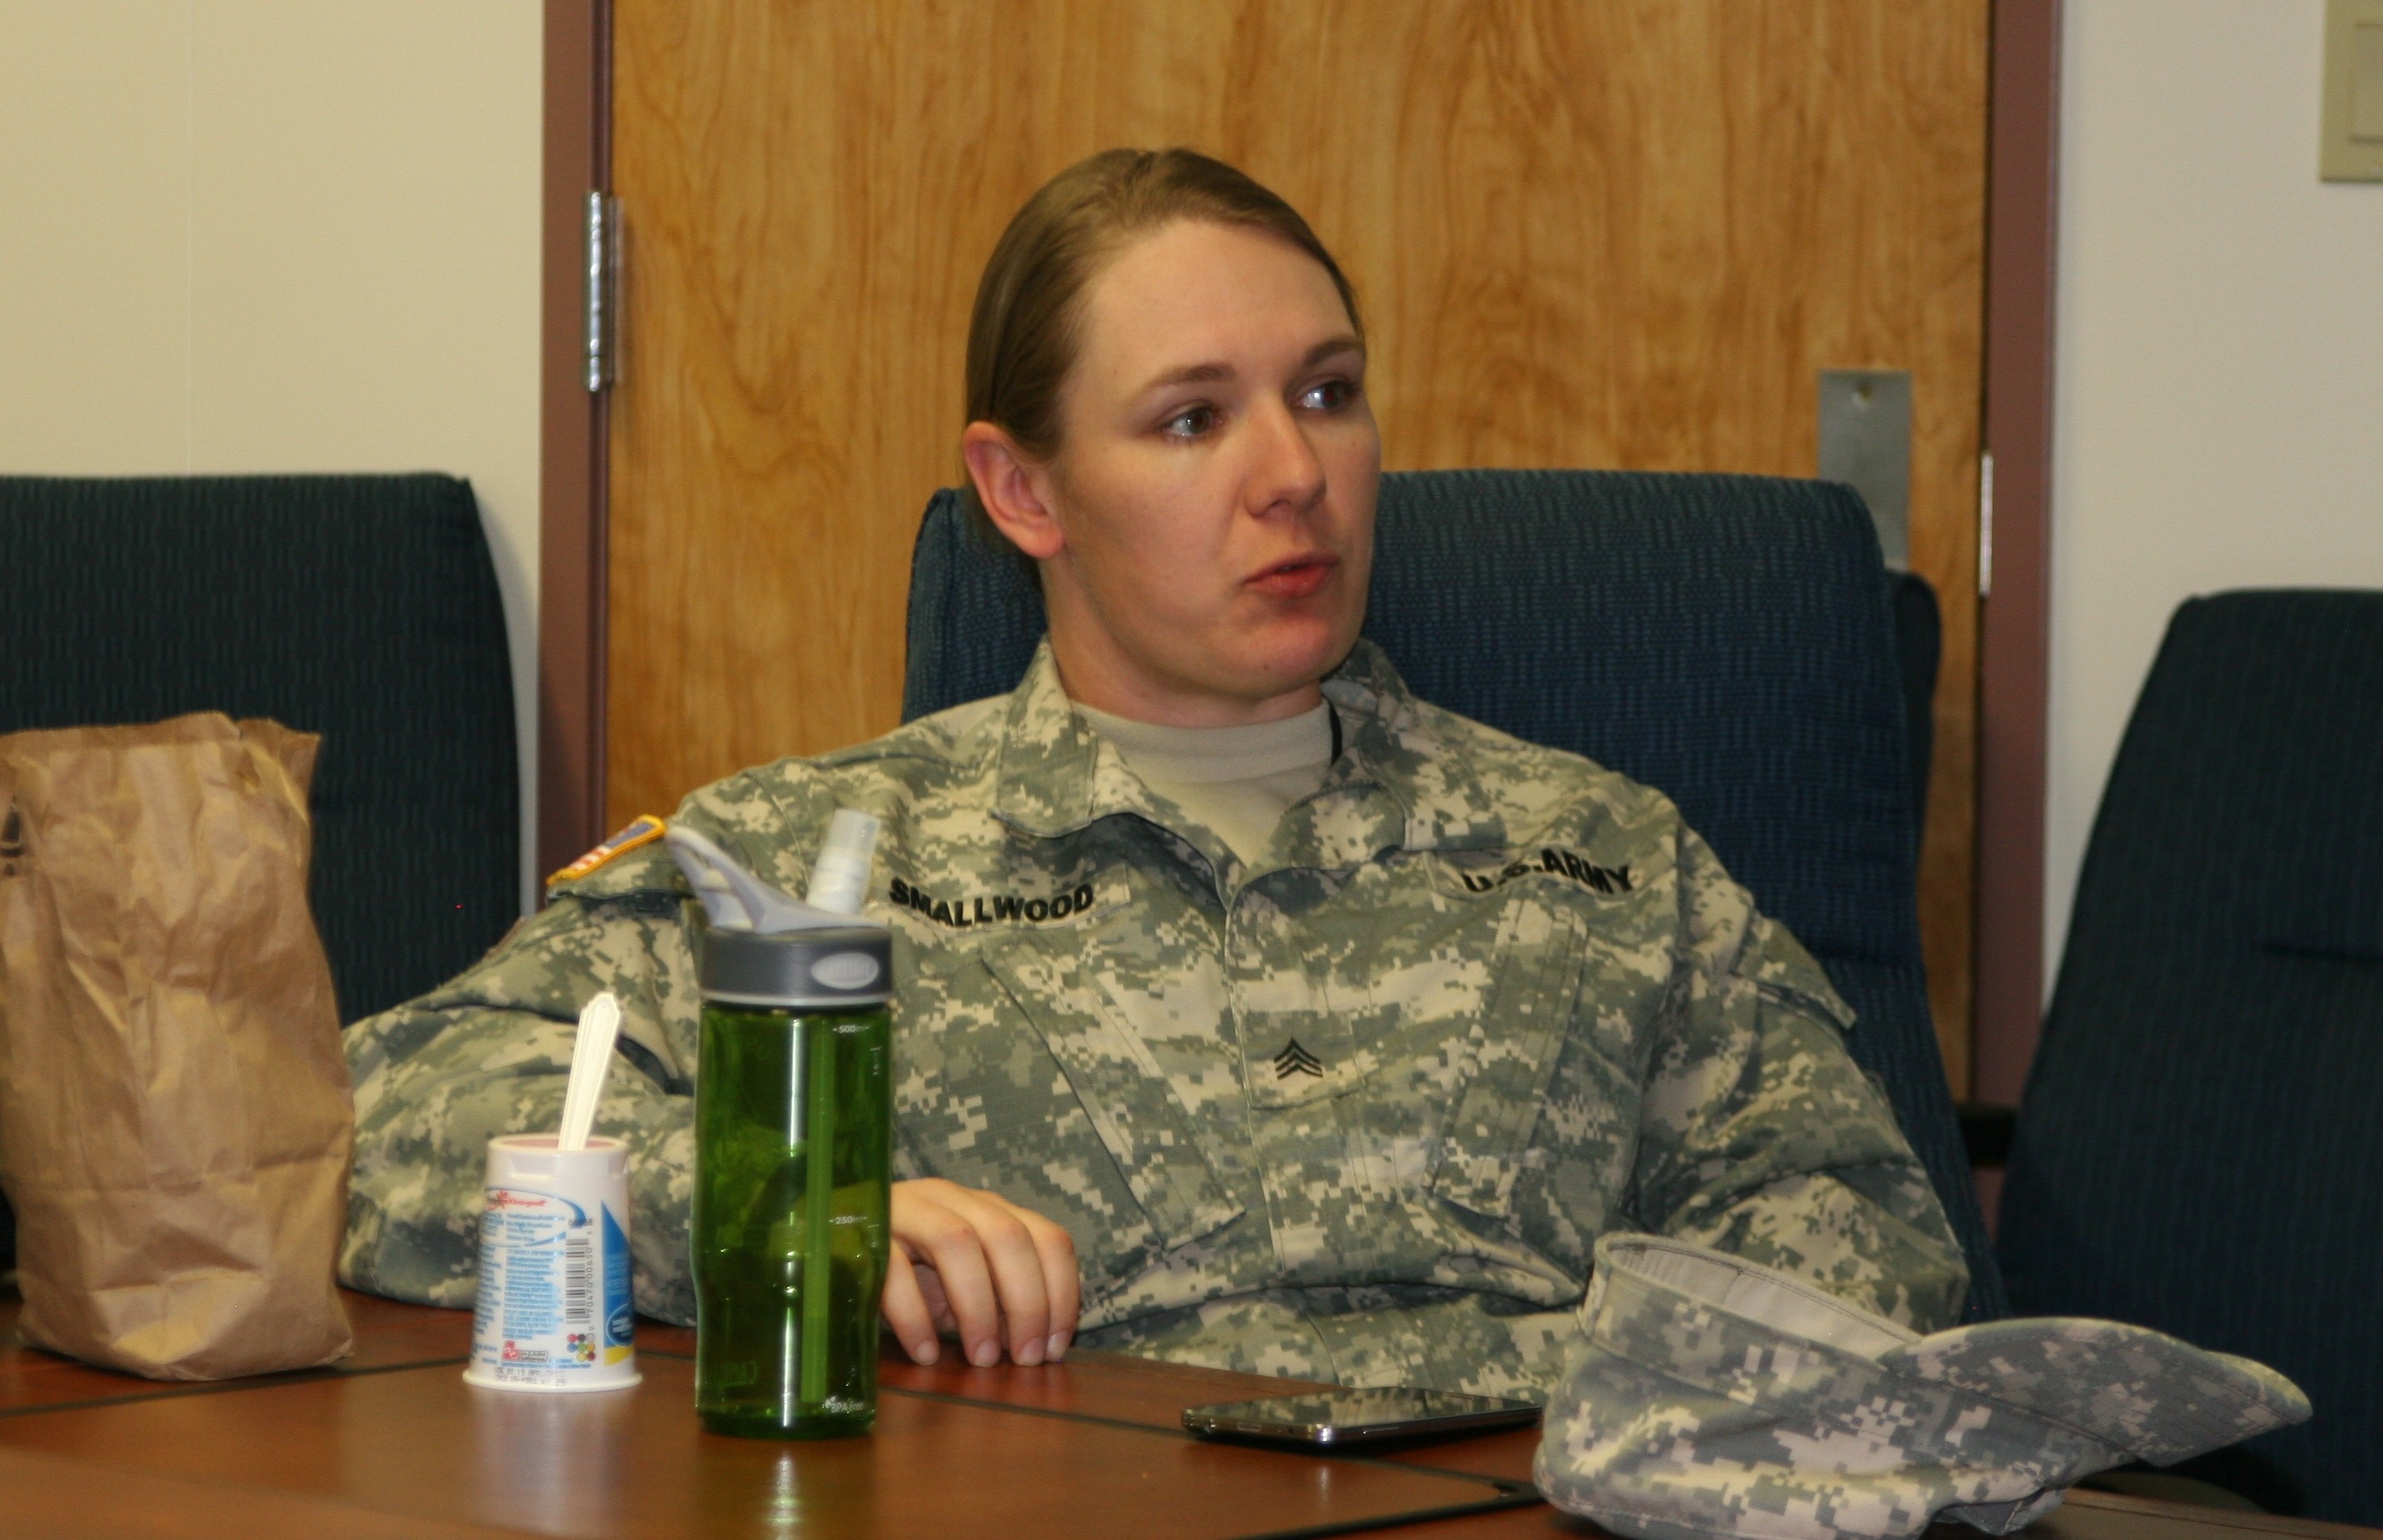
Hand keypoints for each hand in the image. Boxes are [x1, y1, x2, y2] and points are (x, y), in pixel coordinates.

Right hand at [883, 1178, 1079, 1367]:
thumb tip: (1039, 1345)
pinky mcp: (864, 1229)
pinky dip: (915, 1316)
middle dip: (1026, 1302)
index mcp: (988, 1209)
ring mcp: (908, 1207)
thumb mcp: (963, 1287)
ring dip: (977, 1306)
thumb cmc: (907, 1273)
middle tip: (1024, 1358)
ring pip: (957, 1242)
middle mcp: (954, 1199)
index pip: (1047, 1237)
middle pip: (1008, 1236)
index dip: (1062, 1293)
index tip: (1056, 1347)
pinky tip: (925, 1352)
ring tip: (981, 1358)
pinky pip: (894, 1268)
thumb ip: (1000, 1303)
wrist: (826, 1244)